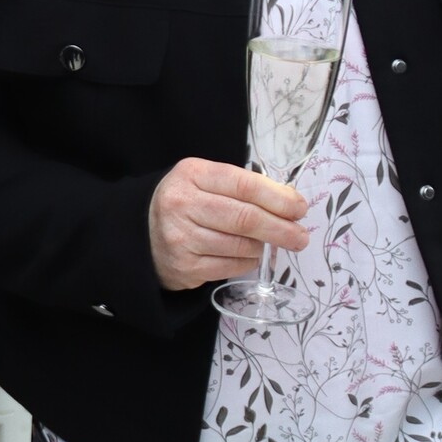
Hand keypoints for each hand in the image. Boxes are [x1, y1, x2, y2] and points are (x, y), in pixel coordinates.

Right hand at [148, 159, 309, 290]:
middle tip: (301, 236)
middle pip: (245, 218)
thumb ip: (243, 186)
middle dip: (281, 229)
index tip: (299, 208)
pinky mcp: (184, 267)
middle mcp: (182, 204)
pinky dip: (246, 261)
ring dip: (262, 246)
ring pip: (241, 246)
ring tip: (267, 243)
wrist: (141, 232)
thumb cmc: (185, 202)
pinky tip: (246, 254)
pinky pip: (230, 267)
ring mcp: (181, 238)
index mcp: (192, 174)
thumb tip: (290, 202)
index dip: (278, 198)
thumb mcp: (206, 180)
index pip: (244, 185)